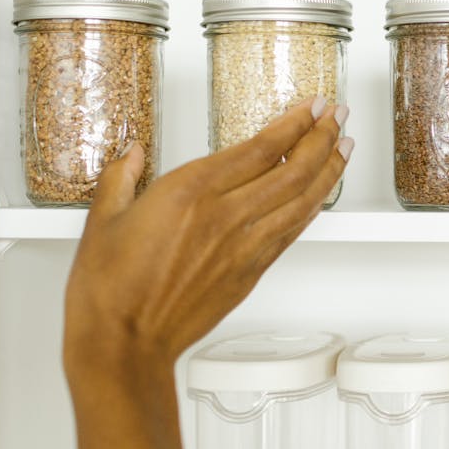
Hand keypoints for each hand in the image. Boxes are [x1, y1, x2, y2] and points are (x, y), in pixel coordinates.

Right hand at [63, 98, 351, 381]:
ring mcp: (244, 246)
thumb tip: (132, 154)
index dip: (294, 123)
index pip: (260, 147)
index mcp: (190, 191)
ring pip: (302, 200)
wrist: (125, 342)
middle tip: (339, 116)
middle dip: (322, 138)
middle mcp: (226, 216)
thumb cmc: (109, 289)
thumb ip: (120, 177)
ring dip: (329, 170)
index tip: (311, 106)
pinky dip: (312, 209)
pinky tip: (321, 195)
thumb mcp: (103, 219)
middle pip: (292, 169)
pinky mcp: (251, 273)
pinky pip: (292, 232)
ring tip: (345, 147)